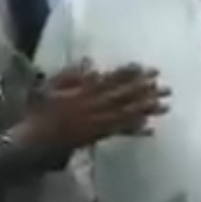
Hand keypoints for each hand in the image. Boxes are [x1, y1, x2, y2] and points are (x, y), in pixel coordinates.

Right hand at [22, 63, 168, 148]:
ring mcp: (96, 122)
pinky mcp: (96, 137)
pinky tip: (150, 129)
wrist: (33, 139)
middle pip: (123, 97)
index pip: (110, 80)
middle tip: (166, 87)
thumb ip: (70, 74)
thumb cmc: (38, 111)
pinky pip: (117, 133)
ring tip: (165, 105)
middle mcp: (93, 106)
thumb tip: (90, 62)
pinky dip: (134, 131)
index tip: (147, 68)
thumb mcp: (49, 86)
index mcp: (82, 91)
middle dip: (145, 91)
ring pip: (125, 114)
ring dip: (145, 110)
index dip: (130, 74)